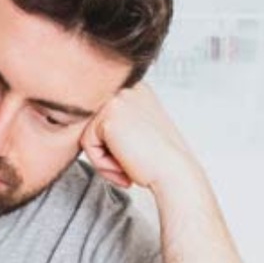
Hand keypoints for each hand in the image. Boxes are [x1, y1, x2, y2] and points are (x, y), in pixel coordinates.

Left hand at [80, 82, 199, 192]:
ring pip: (89, 135)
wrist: (175, 174)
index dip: (114, 146)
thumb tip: (92, 130)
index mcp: (137, 89)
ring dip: (104, 159)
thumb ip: (119, 125)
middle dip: (107, 152)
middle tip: (128, 169)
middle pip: (95, 125)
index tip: (134, 159)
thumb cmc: (160, 161)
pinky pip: (88, 144)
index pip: (105, 118)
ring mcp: (117, 100)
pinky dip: (101, 162)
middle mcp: (127, 88)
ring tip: (127, 168)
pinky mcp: (109, 117)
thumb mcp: (138, 132)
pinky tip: (124, 167)